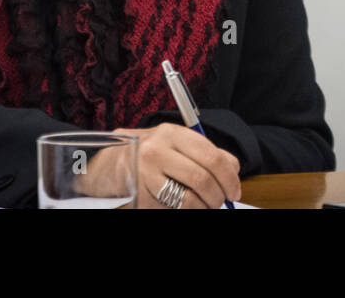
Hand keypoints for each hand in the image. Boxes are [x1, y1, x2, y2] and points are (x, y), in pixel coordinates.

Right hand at [99, 122, 240, 207]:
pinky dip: (188, 211)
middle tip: (222, 201)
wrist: (110, 163)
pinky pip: (174, 209)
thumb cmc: (151, 153)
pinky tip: (188, 206)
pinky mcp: (140, 196)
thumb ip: (204, 151)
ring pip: (189, 199)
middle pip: (202, 179)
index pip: (211, 156)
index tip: (235, 189)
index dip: (229, 177)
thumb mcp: (175, 142)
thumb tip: (233, 170)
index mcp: (171, 133)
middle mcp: (156, 151)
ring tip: (206, 204)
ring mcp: (146, 175)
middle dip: (219, 196)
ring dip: (205, 207)